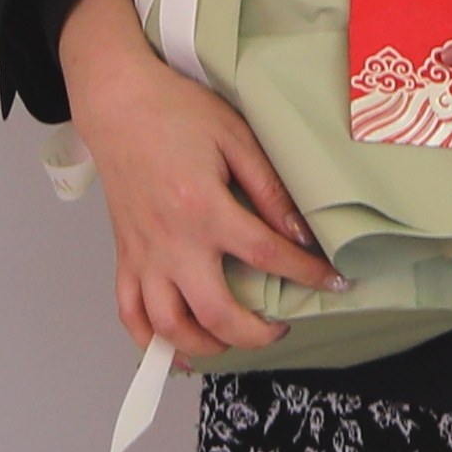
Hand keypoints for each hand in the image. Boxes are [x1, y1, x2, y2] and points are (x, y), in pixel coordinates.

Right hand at [56, 0, 334, 362]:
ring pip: (168, 326)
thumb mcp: (235, 137)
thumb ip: (269, 188)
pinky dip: (151, 341)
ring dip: (204, 346)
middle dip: (256, 334)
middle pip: (215, 312)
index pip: (267, 255)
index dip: (307, 274)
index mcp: (204, 207)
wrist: (118, 104)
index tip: (333, 281)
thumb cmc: (176, 113)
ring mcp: (144, 254)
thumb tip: (300, 232)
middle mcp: (171, 241)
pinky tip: (179, 348)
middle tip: (280, 329)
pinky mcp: (124, 256)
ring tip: (232, 339)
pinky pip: (130, 313)